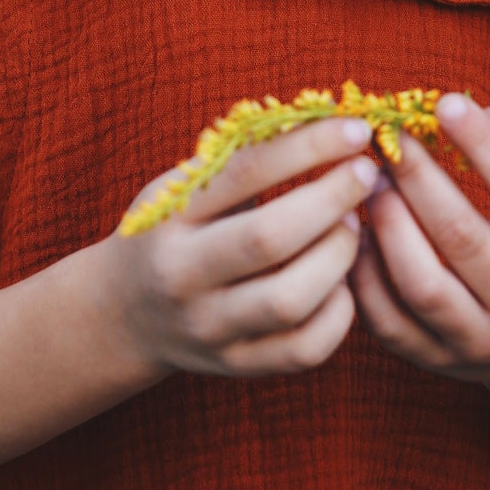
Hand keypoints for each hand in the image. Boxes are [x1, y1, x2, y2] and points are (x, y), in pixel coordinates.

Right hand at [105, 117, 383, 379]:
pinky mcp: (238, 365)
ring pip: (292, 299)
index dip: (307, 147)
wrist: (124, 314)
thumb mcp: (184, 188)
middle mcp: (182, 276)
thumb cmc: (174, 232)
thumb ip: (242, 161)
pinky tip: (342, 282)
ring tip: (352, 227)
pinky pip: (306, 348)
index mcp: (168, 218)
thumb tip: (330, 124)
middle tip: (365, 175)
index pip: (243, 173)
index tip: (356, 129)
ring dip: (339, 255)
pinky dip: (340, 311)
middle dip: (332, 199)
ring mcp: (209, 328)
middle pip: (268, 238)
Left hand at [347, 93, 489, 389]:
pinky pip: (388, 320)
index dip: (485, 145)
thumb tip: (469, 106)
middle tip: (389, 139)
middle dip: (420, 179)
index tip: (446, 103)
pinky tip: (357, 232)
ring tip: (370, 184)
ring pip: (421, 285)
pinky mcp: (438, 363)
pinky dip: (365, 273)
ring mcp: (481, 344)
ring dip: (388, 225)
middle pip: (464, 239)